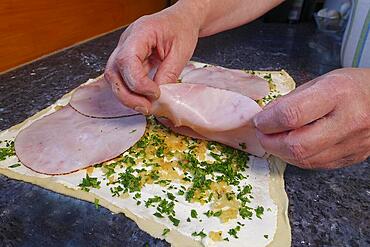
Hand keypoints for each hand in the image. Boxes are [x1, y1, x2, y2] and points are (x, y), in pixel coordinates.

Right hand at [104, 3, 201, 113]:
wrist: (182, 20)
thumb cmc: (182, 28)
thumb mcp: (181, 52)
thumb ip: (168, 74)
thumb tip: (157, 96)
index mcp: (140, 32)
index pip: (127, 61)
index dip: (138, 82)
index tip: (156, 93)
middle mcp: (126, 41)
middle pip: (113, 72)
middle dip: (127, 95)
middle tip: (146, 108)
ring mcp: (124, 50)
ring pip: (114, 78)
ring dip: (127, 96)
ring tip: (145, 107)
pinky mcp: (128, 60)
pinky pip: (122, 78)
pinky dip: (131, 91)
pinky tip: (143, 99)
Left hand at [254, 68, 369, 168]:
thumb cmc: (351, 87)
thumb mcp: (320, 82)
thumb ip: (290, 101)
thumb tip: (265, 118)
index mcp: (337, 93)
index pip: (291, 115)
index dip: (267, 122)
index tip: (258, 121)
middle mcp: (348, 121)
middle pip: (296, 145)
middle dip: (269, 142)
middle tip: (262, 133)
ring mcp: (352, 144)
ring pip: (304, 160)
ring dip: (280, 152)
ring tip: (275, 139)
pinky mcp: (352, 158)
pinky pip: (315, 165)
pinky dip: (297, 157)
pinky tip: (292, 146)